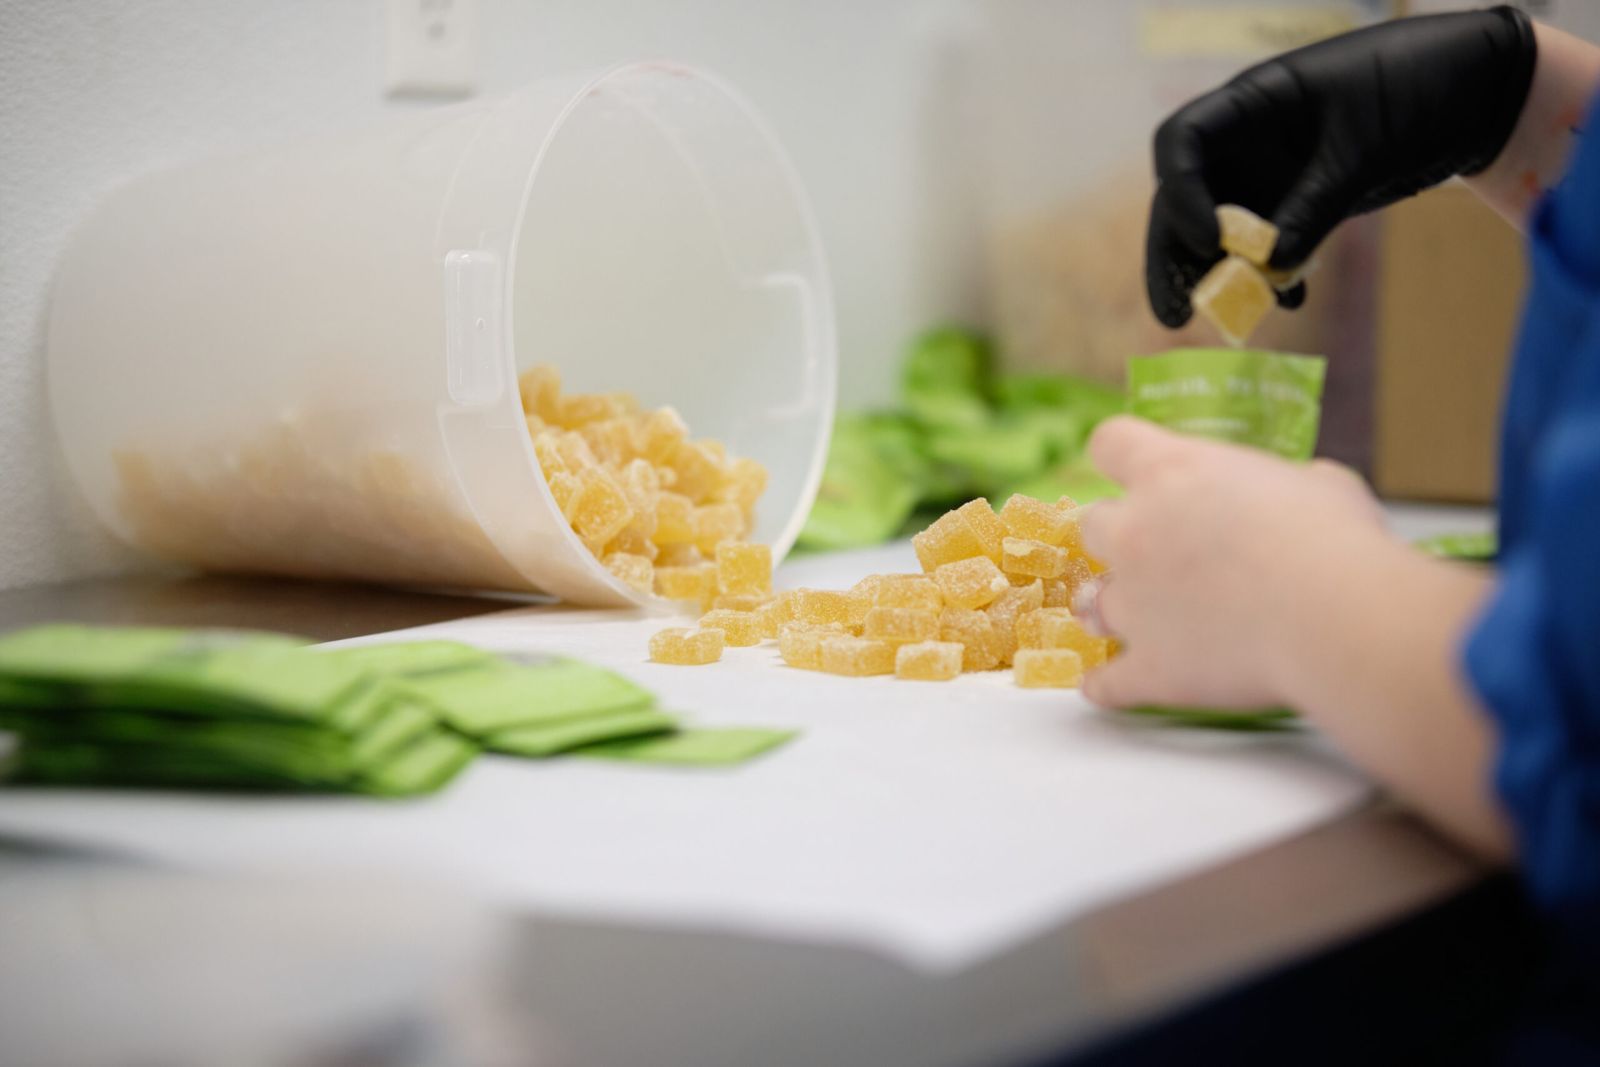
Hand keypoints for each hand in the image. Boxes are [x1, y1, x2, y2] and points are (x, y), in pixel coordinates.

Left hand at [1078, 417, 1387, 709]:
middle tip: (1158, 552)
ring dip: (1112, 607)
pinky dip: (1108, 685)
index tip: (1138, 471)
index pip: (1112, 443)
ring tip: (1140, 618)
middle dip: (1120, 537)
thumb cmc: (1336, 539)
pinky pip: (1106, 682)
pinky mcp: (1149, 668)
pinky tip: (1106, 686)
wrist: (1335, 619)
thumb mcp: (1321, 485)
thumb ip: (1286, 486)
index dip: (1123, 457)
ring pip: (1090, 603)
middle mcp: (1134, 533)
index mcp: (1170, 472)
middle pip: (1093, 526)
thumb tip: (1299, 493)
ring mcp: (1133, 604)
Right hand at [1146, 6, 1536, 326]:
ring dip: (1219, 275)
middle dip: (1175, 256)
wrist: (1475, 88)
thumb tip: (1272, 267)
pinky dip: (1272, 274)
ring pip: (1221, 230)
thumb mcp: (1363, 148)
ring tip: (1223, 320)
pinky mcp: (1300, 201)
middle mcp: (1248, 140)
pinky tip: (1291, 300)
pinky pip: (1269, 244)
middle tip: (1175, 315)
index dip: (1181, 191)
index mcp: (1253, 103)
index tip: (1209, 239)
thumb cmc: (1416, 87)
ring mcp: (1271, 172)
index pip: (1182, 141)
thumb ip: (1315, 205)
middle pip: (1186, 197)